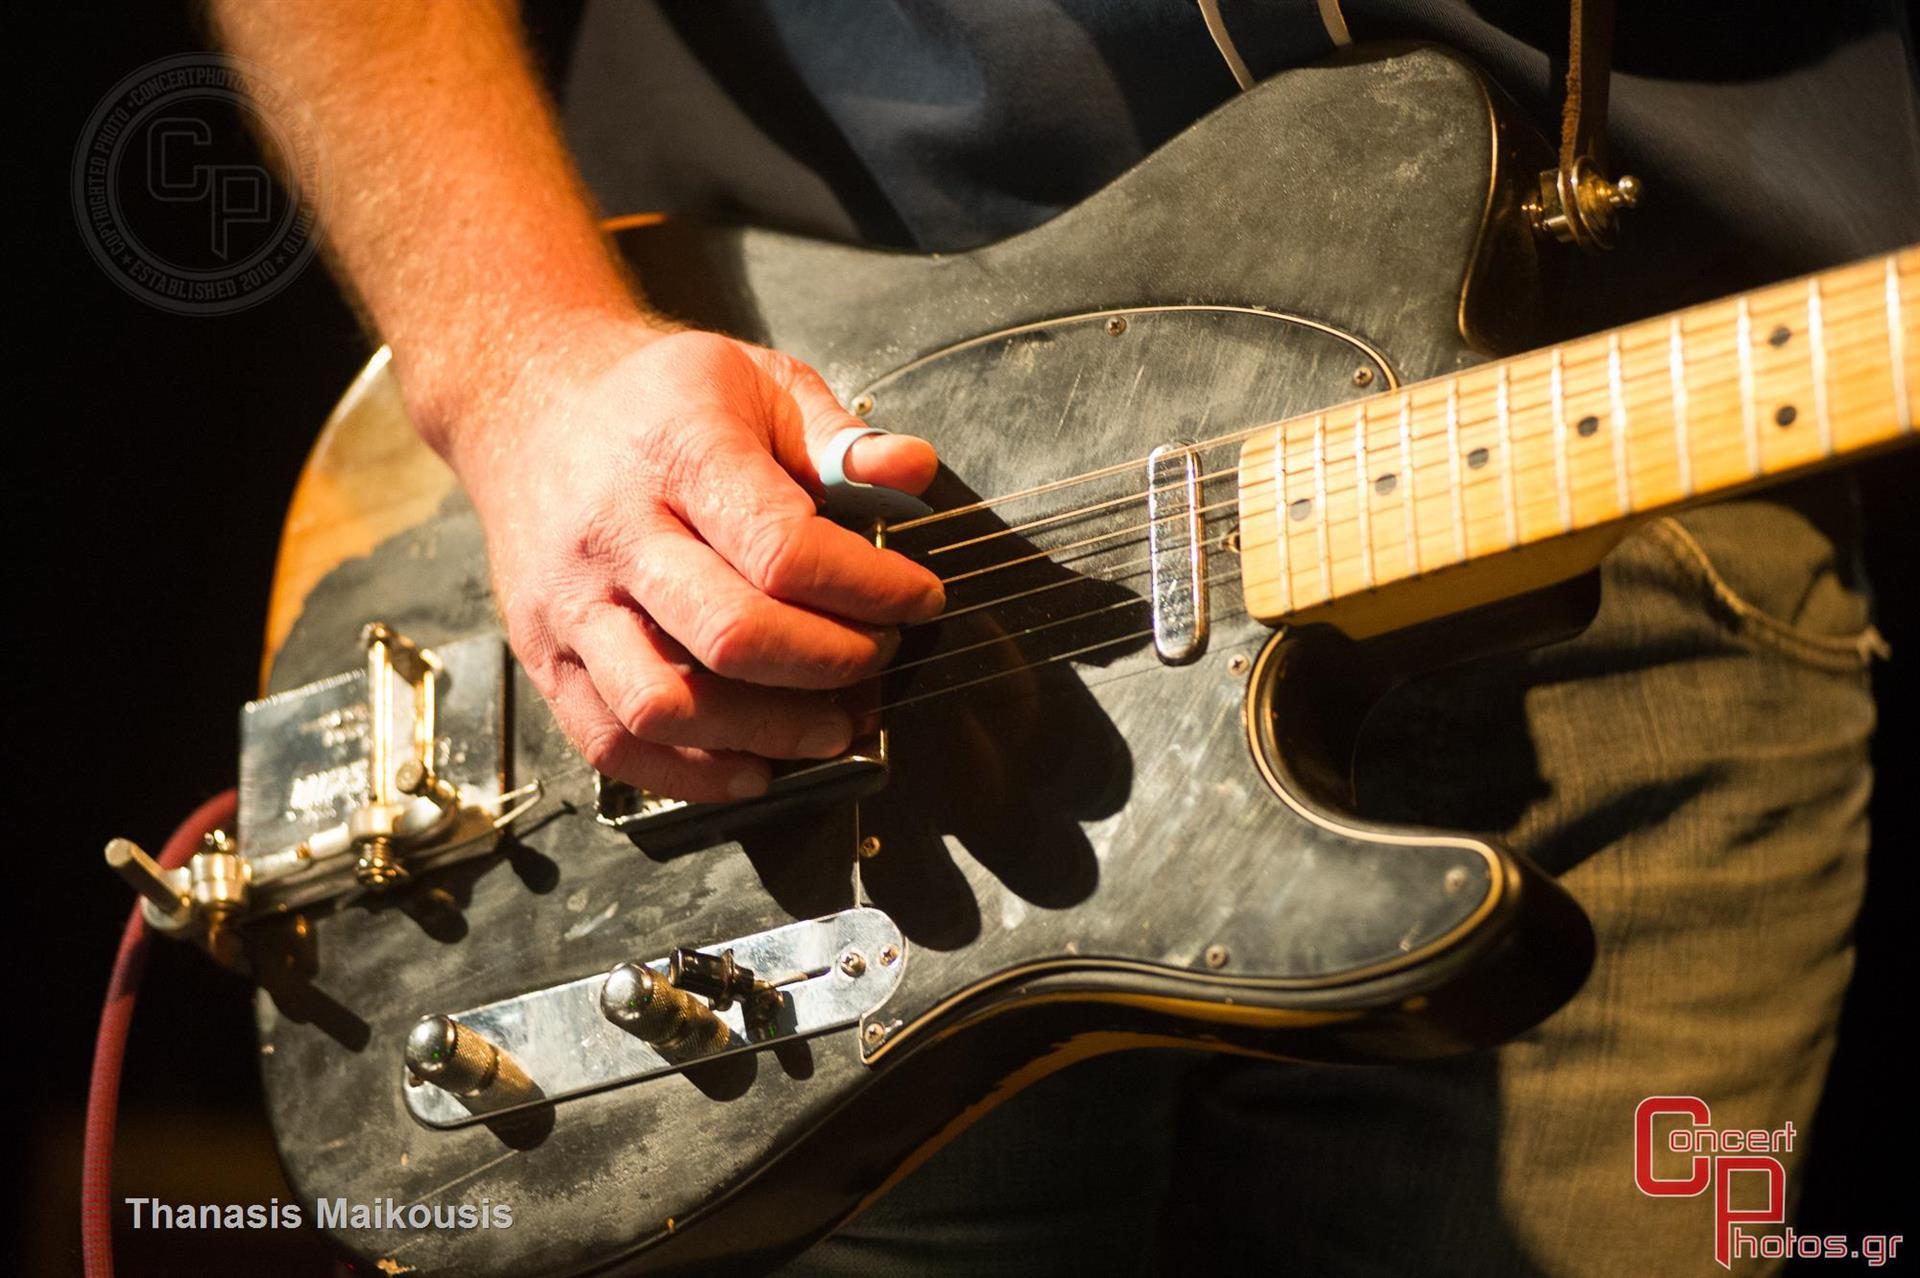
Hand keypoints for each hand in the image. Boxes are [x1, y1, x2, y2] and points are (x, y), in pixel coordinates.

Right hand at [436, 322, 943, 802]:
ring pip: (665, 705)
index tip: (919, 598)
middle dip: (831, 663)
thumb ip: (839, 435)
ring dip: (767, 734)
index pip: (785, 548)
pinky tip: (755, 767)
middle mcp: (614, 533)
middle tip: (878, 657)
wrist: (528, 403)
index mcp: (677, 453)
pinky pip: (612, 742)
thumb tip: (911, 472)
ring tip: (833, 726)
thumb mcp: (759, 381)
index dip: (870, 589)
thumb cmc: (658, 400)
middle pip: (733, 635)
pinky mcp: (542, 654)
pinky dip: (691, 774)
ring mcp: (570, 602)